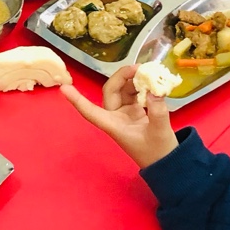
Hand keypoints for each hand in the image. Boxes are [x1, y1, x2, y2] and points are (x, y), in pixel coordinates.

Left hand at [61, 67, 178, 169]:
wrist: (167, 162)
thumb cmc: (157, 152)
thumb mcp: (160, 133)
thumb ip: (158, 112)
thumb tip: (155, 90)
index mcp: (113, 125)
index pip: (90, 112)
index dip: (77, 100)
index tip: (63, 87)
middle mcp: (115, 117)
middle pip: (111, 92)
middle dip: (121, 77)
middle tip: (140, 68)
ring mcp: (125, 113)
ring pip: (122, 90)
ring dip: (132, 79)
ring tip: (148, 72)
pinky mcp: (135, 111)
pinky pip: (134, 93)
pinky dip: (141, 85)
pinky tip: (151, 80)